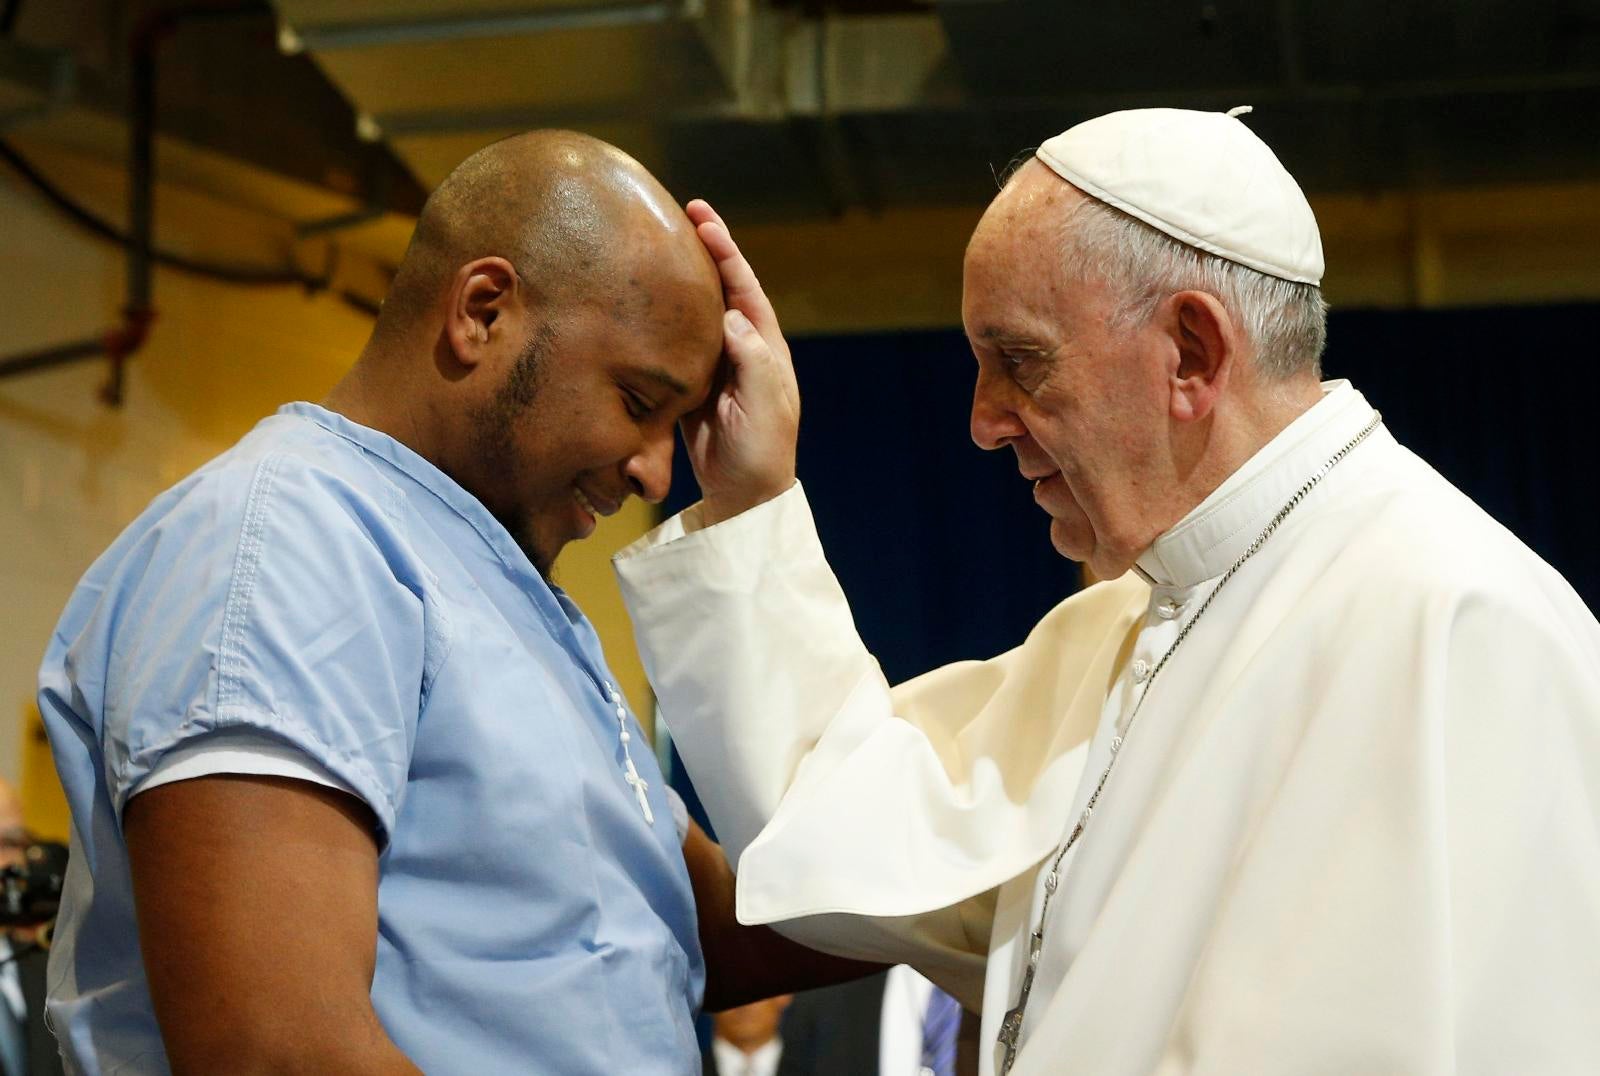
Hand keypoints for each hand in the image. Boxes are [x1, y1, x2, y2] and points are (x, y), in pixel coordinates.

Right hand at [681, 199, 799, 524]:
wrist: (744, 494)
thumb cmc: (762, 452)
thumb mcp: (765, 405)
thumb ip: (753, 360)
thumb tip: (731, 316)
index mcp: (764, 347)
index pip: (743, 288)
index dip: (725, 252)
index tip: (702, 219)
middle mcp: (741, 349)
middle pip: (719, 289)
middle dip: (703, 251)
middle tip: (680, 212)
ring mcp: (715, 365)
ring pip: (694, 312)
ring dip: (678, 279)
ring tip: (654, 245)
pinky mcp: (692, 385)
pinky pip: (675, 343)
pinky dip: (660, 318)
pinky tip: (639, 301)